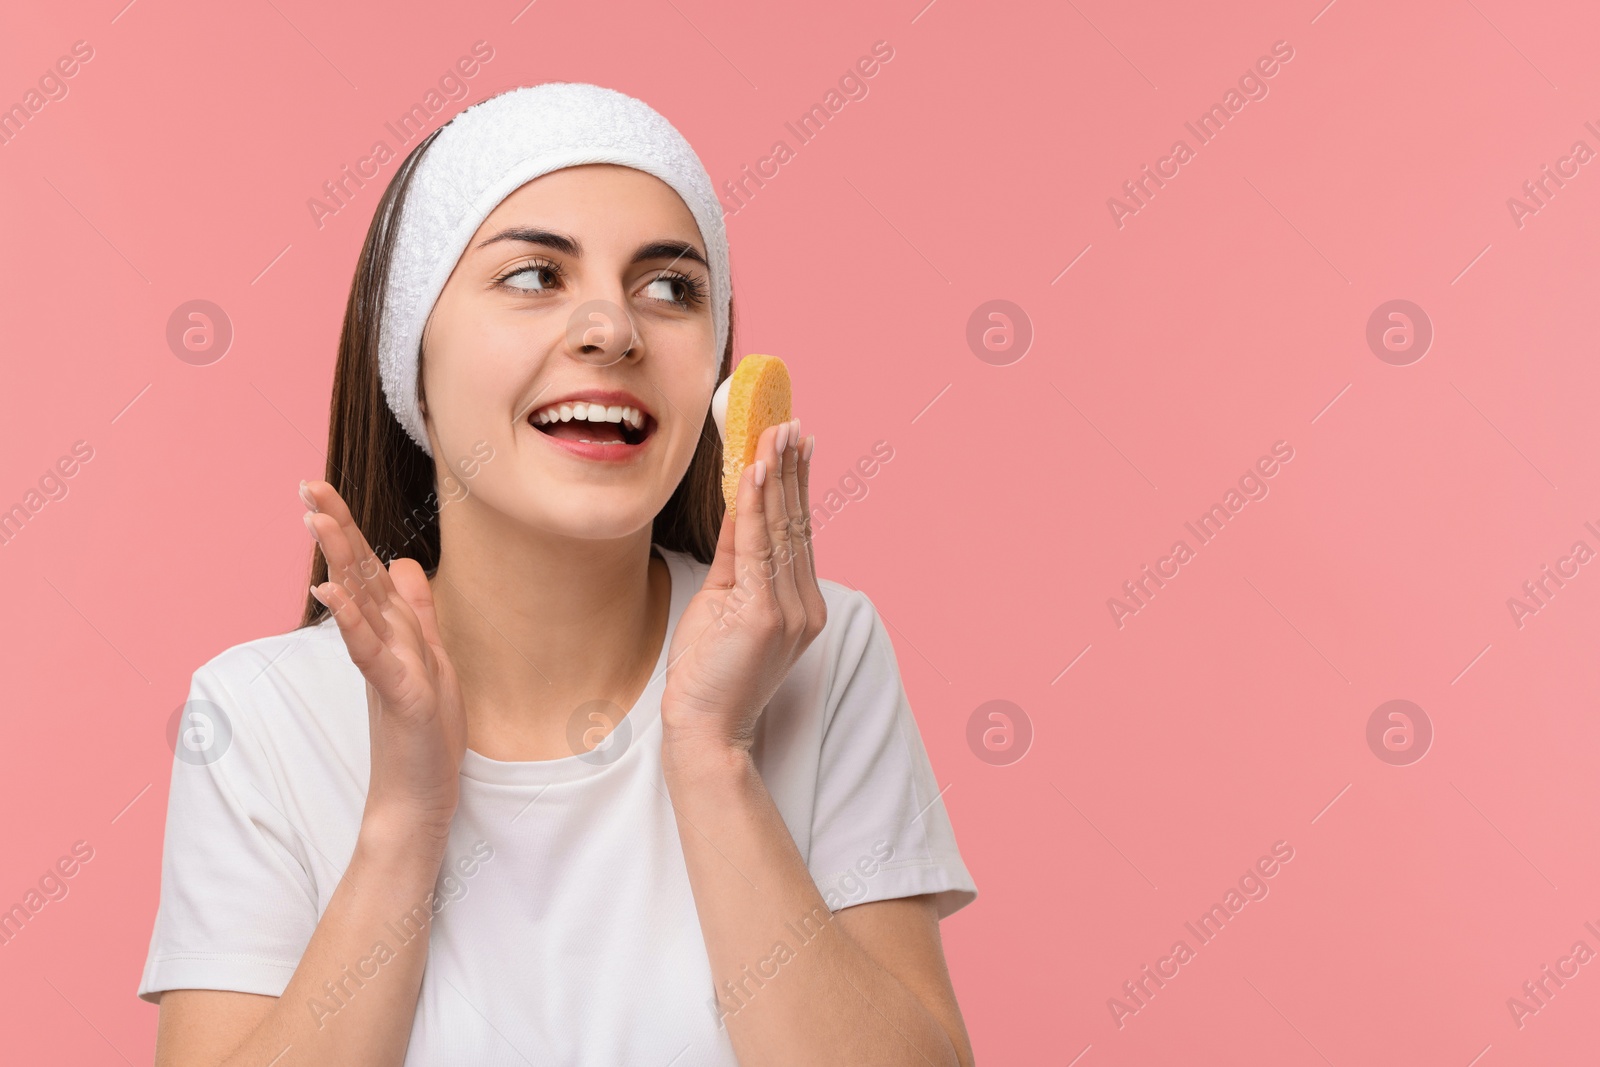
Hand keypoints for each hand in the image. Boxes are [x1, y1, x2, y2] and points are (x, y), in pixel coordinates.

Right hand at [301, 480, 465, 840]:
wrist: (417, 803)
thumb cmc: (422, 738)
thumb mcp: (429, 662)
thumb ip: (415, 614)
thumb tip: (406, 564)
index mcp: (390, 634)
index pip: (367, 570)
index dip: (348, 529)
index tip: (322, 489)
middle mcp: (382, 645)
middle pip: (357, 577)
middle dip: (335, 530)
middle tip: (307, 486)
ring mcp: (387, 668)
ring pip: (360, 606)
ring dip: (338, 560)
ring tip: (314, 519)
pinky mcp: (399, 695)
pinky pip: (372, 653)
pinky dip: (353, 622)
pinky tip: (333, 593)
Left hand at [661, 420, 826, 756]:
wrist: (703, 729)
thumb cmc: (708, 673)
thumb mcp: (723, 603)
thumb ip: (737, 558)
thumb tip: (740, 508)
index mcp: (800, 604)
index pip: (799, 531)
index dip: (796, 484)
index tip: (796, 443)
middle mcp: (805, 605)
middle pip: (797, 522)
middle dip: (791, 469)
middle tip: (788, 423)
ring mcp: (790, 611)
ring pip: (782, 529)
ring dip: (776, 476)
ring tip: (774, 434)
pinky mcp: (765, 615)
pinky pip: (759, 549)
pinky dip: (756, 508)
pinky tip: (755, 474)